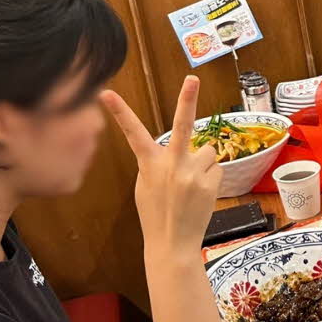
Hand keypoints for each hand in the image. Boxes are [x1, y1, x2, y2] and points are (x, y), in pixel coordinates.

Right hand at [101, 76, 220, 253]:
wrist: (171, 244)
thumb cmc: (156, 213)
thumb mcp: (145, 185)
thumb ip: (157, 162)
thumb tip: (175, 147)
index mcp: (149, 164)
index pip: (133, 133)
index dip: (120, 112)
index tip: (106, 93)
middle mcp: (171, 165)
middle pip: (183, 126)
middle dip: (188, 99)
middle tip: (192, 78)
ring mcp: (191, 174)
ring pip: (207, 151)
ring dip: (203, 163)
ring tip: (192, 185)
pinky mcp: (209, 183)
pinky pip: (215, 167)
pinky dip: (210, 177)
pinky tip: (200, 193)